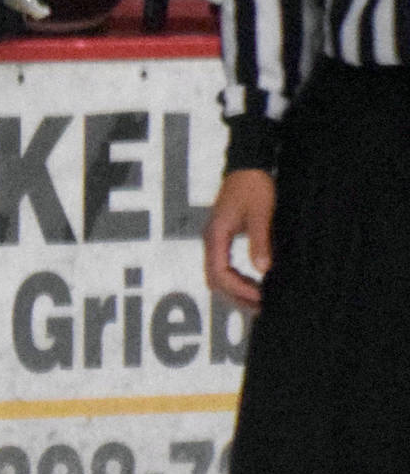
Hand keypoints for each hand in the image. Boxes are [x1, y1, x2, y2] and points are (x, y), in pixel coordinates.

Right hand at [203, 169, 275, 310]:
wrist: (248, 165)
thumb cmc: (254, 186)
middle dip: (236, 296)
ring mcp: (214, 241)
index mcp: (215, 236)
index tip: (260, 296)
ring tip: (257, 302)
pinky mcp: (222, 239)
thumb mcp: (261, 213)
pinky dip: (236, 281)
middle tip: (260, 308)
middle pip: (215, 280)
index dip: (239, 289)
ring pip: (217, 276)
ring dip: (235, 291)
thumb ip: (260, 241)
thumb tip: (262, 269)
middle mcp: (211, 241)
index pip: (220, 273)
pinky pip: (223, 267)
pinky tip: (253, 284)